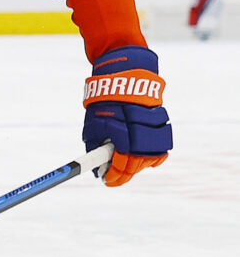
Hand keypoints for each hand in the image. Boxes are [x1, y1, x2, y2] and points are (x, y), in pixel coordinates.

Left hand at [82, 46, 171, 186]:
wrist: (124, 75)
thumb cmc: (104, 102)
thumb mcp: (92, 124)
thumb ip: (94, 148)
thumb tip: (96, 170)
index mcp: (120, 130)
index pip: (121, 162)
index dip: (114, 175)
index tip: (107, 181)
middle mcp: (139, 128)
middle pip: (138, 162)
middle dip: (126, 172)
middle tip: (116, 176)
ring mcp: (153, 125)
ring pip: (152, 155)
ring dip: (140, 164)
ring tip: (128, 164)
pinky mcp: (163, 121)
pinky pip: (162, 145)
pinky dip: (154, 154)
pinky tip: (143, 155)